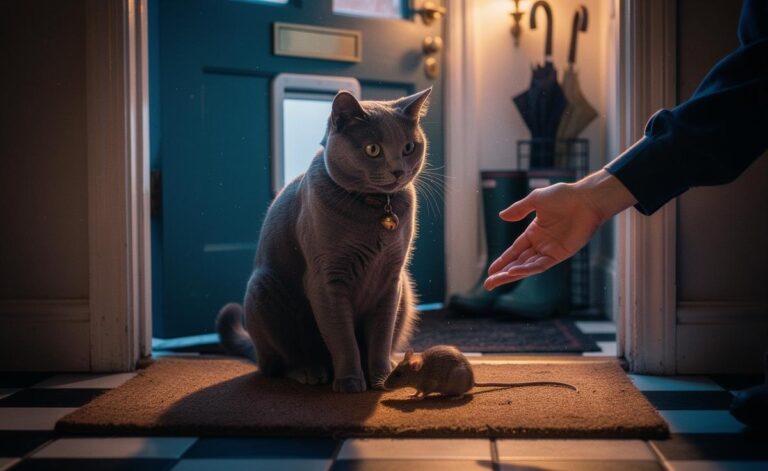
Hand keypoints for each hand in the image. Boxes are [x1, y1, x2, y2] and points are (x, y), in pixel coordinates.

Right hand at [484, 170, 636, 289]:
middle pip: (518, 262)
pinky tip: (514, 272)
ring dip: (511, 275)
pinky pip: (541, 265)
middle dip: (503, 274)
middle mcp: (541, 244)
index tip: (491, 270)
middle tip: (488, 284)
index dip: (503, 260)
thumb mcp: (536, 199)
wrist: (587, 199)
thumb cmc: (565, 196)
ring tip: (495, 281)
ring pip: (526, 267)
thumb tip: (501, 216)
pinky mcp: (560, 254)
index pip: (514, 251)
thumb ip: (519, 209)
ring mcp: (550, 250)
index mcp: (534, 232)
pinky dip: (527, 269)